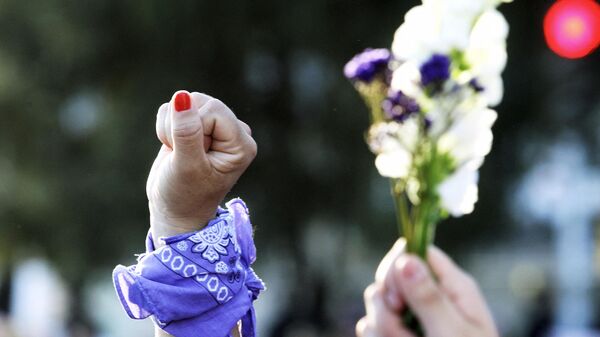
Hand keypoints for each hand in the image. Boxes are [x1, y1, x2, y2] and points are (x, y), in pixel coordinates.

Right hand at [147, 90, 255, 241]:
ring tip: (178, 153)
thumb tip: (182, 96)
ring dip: (172, 126)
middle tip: (183, 156)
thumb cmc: (184, 196)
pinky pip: (175, 107)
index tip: (189, 155)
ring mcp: (216, 126)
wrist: (174, 210)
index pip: (213, 109)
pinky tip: (174, 148)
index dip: (193, 127)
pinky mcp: (198, 124)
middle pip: (201, 101)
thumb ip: (186, 133)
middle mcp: (234, 131)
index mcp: (242, 143)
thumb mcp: (186, 166)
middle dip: (181, 126)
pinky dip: (166, 126)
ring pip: (186, 100)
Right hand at [356, 239, 497, 336]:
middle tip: (404, 331)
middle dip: (387, 307)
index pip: (416, 253)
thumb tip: (405, 258)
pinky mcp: (399, 334)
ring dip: (383, 329)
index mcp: (452, 287)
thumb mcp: (453, 332)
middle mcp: (430, 297)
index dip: (398, 267)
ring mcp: (412, 317)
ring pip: (376, 304)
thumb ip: (428, 297)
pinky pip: (371, 326)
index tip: (398, 297)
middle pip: (389, 278)